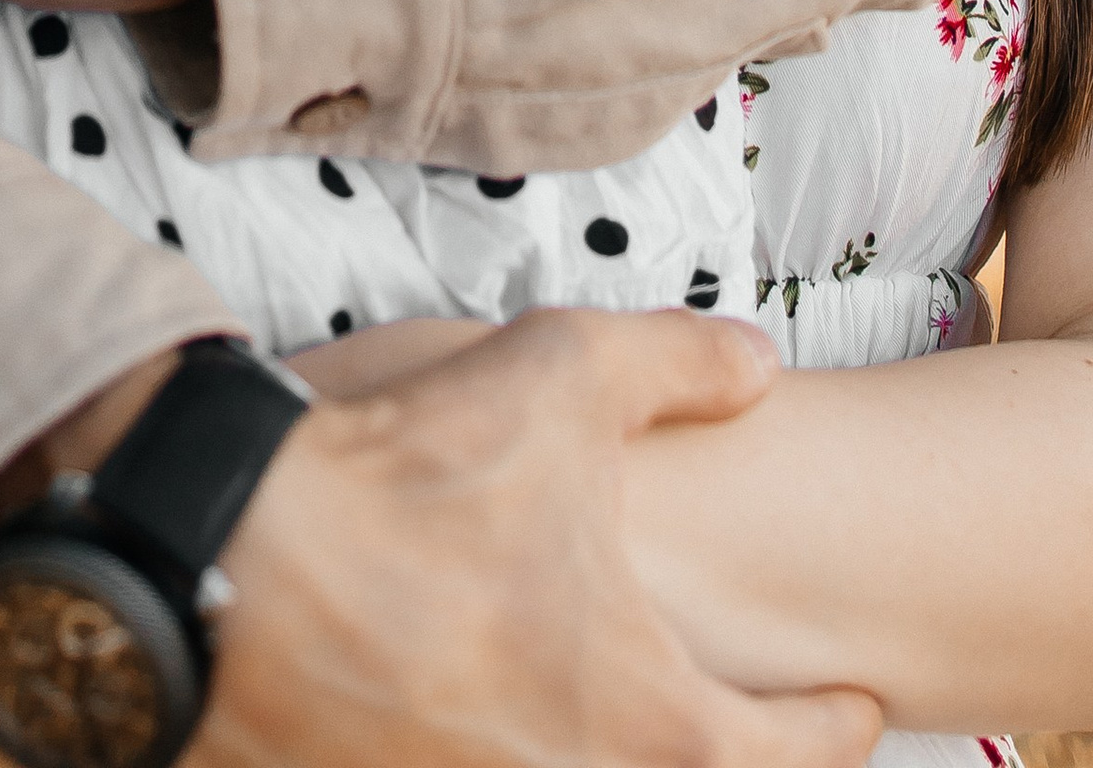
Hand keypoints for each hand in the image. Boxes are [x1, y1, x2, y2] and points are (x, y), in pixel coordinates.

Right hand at [208, 312, 880, 767]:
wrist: (230, 561)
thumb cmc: (415, 481)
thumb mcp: (568, 378)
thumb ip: (682, 366)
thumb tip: (762, 363)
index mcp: (651, 724)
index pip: (792, 751)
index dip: (838, 720)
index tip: (862, 705)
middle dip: (721, 746)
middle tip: (737, 716)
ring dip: (598, 746)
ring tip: (601, 698)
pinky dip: (489, 750)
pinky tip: (477, 705)